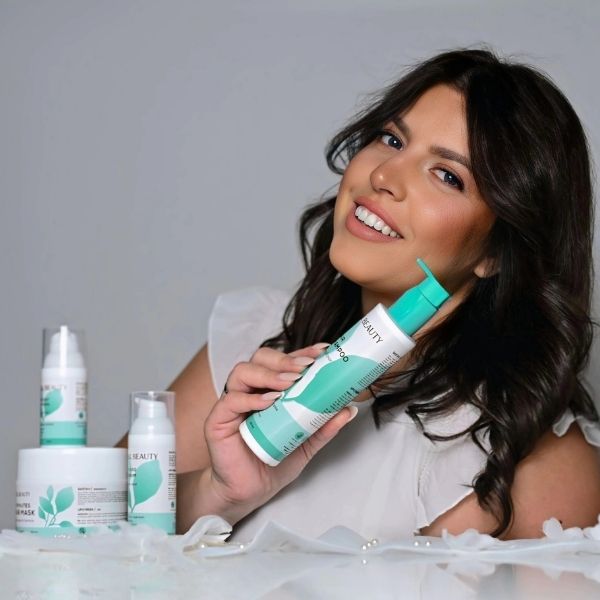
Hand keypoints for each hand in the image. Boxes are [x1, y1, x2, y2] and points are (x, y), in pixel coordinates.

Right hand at [203, 343, 357, 523]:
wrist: (250, 492)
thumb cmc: (273, 461)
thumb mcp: (305, 443)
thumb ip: (323, 426)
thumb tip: (348, 410)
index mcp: (269, 389)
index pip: (283, 361)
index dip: (301, 352)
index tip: (323, 351)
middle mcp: (250, 390)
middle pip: (261, 358)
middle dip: (284, 359)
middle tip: (305, 368)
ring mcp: (232, 403)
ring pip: (243, 372)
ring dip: (268, 374)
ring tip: (289, 383)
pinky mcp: (218, 420)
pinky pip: (231, 400)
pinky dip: (251, 398)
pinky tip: (268, 402)